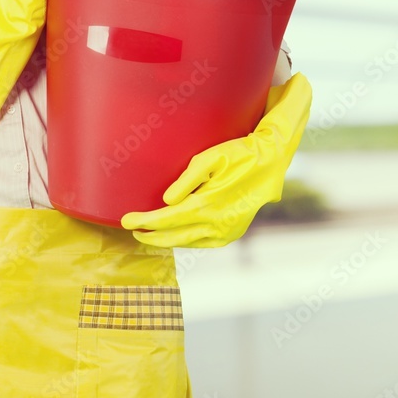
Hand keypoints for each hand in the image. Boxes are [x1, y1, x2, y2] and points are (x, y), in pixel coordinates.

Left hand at [121, 73, 311, 247]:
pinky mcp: (233, 233)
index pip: (166, 219)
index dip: (144, 221)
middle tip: (132, 229)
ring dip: (166, 239)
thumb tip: (166, 201)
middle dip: (150, 235)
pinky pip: (203, 242)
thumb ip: (186, 180)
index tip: (126, 220)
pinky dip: (186, 240)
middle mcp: (217, 223)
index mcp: (208, 205)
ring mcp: (226, 231)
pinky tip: (175, 234)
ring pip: (187, 242)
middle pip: (173, 236)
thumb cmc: (239, 154)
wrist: (271, 162)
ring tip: (149, 233)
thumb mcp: (210, 158)